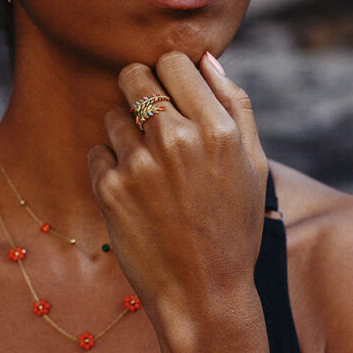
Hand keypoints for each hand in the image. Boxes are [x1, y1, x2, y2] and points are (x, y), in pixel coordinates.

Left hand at [87, 51, 267, 345]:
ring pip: (113, 115)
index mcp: (216, 127)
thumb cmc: (234, 227)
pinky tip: (136, 195)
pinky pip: (98, 152)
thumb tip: (206, 59)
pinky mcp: (109, 189)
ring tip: (151, 171)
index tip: (176, 97)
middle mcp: (175, 138)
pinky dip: (110, 167)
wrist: (205, 293)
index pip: (174, 60)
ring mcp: (138, 163)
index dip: (172, 76)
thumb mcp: (255, 164)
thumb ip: (235, 104)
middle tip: (154, 123)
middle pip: (134, 75)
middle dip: (141, 90)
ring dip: (126, 133)